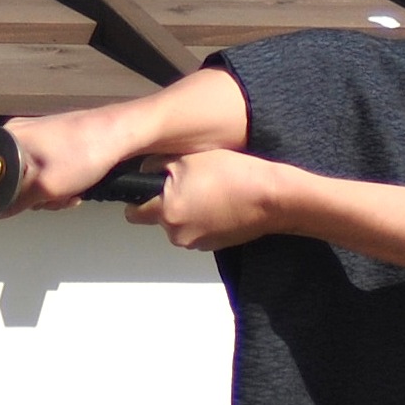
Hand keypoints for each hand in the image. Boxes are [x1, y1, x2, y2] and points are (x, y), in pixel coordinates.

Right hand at [0, 106, 151, 212]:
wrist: (122, 133)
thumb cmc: (87, 150)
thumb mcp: (46, 187)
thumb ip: (17, 202)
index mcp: (9, 137)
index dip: (7, 194)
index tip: (28, 201)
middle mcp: (20, 133)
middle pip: (13, 178)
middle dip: (36, 196)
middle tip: (55, 196)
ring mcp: (38, 135)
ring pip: (33, 177)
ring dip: (52, 192)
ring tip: (71, 191)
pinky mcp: (54, 140)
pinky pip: (47, 170)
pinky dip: (61, 182)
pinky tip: (77, 186)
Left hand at [127, 149, 291, 250]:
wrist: (271, 198)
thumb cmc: (233, 174)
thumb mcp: (187, 158)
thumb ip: (156, 166)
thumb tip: (144, 172)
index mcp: (166, 211)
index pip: (132, 213)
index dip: (139, 198)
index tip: (149, 188)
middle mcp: (177, 233)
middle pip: (158, 218)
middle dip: (167, 202)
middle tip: (189, 182)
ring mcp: (196, 243)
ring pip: (178, 224)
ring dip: (186, 211)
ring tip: (209, 190)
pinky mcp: (213, 246)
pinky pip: (197, 231)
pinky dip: (203, 219)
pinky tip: (219, 203)